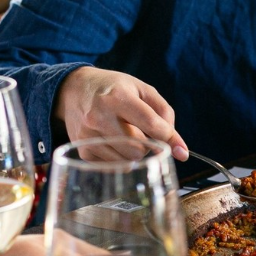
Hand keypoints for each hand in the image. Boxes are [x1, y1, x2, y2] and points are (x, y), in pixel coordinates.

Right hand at [54, 67, 188, 160]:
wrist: (74, 90)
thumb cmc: (114, 88)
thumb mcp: (142, 89)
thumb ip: (165, 114)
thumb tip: (181, 149)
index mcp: (119, 97)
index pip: (151, 123)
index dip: (169, 138)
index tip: (180, 149)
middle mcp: (100, 116)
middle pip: (139, 147)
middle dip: (149, 145)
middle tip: (144, 133)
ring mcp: (89, 136)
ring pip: (127, 161)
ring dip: (136, 153)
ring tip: (128, 136)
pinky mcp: (83, 151)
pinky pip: (114, 167)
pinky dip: (122, 159)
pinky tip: (116, 143)